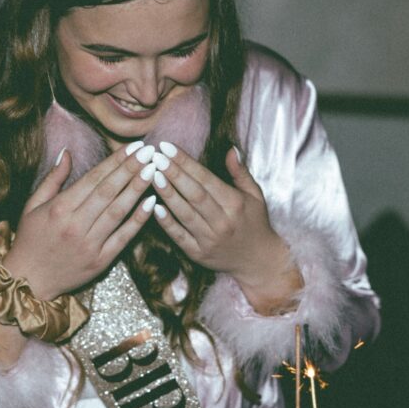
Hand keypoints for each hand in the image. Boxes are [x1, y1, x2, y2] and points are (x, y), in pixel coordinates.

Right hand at [3, 143, 157, 298]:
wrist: (28, 282)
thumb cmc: (30, 240)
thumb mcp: (32, 206)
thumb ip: (53, 179)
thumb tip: (67, 152)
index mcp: (59, 208)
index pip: (94, 179)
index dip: (115, 161)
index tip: (133, 147)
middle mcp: (75, 225)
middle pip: (109, 191)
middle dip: (131, 169)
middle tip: (150, 152)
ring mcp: (90, 244)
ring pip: (118, 211)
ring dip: (138, 189)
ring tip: (154, 170)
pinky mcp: (101, 261)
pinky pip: (124, 237)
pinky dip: (138, 220)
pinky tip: (152, 203)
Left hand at [150, 143, 301, 313]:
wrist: (258, 261)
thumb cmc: (255, 223)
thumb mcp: (255, 195)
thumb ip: (240, 172)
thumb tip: (230, 149)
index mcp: (235, 203)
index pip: (206, 178)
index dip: (185, 162)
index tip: (167, 147)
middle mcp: (222, 221)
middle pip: (194, 194)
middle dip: (173, 174)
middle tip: (155, 156)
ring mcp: (209, 239)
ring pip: (184, 213)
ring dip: (167, 194)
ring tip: (151, 175)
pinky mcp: (198, 254)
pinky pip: (178, 236)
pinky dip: (166, 222)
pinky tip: (153, 206)